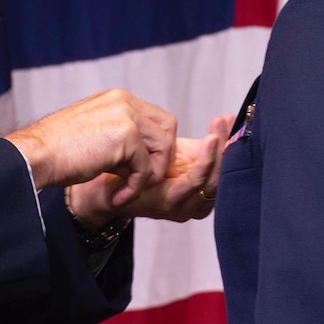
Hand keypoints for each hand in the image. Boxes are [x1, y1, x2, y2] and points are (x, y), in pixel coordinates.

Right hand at [6, 89, 175, 205]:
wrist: (35, 155)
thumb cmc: (56, 151)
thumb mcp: (93, 134)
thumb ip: (119, 137)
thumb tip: (141, 158)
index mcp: (116, 98)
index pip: (156, 118)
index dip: (156, 145)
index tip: (142, 168)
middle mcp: (124, 101)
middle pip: (168, 127)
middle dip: (161, 157)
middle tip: (143, 179)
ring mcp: (127, 115)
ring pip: (163, 147)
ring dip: (150, 175)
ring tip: (127, 190)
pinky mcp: (126, 135)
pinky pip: (146, 169)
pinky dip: (135, 188)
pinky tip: (118, 197)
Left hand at [69, 114, 228, 224]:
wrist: (94, 183)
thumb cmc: (128, 166)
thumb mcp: (169, 151)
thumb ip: (196, 142)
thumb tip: (228, 118)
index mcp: (194, 187)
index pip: (221, 166)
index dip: (229, 143)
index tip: (229, 119)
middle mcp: (192, 200)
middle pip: (222, 175)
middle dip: (227, 146)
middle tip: (226, 122)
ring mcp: (181, 204)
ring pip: (211, 179)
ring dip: (218, 154)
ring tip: (218, 131)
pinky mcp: (169, 202)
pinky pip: (193, 183)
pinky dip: (204, 163)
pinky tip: (209, 143)